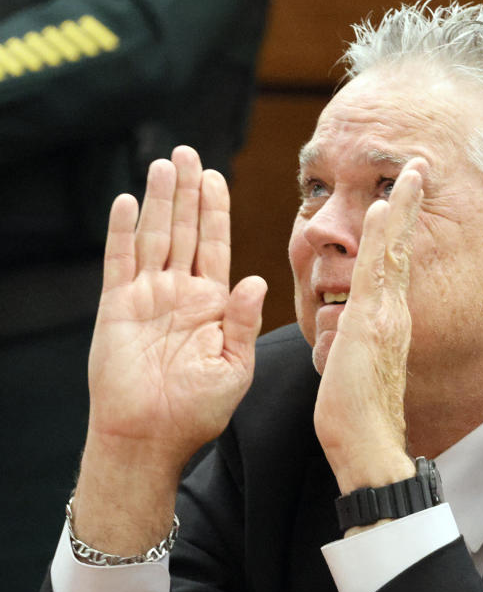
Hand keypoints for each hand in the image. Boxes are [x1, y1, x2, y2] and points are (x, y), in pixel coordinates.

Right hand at [73, 146, 265, 552]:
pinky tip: (125, 201)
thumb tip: (257, 279)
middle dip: (188, 192)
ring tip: (164, 163)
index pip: (216, 245)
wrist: (151, 438)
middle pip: (184, 230)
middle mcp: (180, 293)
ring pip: (154, 236)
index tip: (217, 176)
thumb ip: (245, 322)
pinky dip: (121, 231)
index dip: (216, 210)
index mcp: (213, 304)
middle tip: (189, 152)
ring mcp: (148, 297)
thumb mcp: (235, 367)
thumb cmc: (199, 411)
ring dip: (158, 200)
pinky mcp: (116, 307)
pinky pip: (119, 261)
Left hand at [313, 158, 427, 494]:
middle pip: (400, 247)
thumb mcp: (351, 364)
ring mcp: (387, 316)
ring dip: (402, 209)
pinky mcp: (374, 324)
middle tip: (419, 167)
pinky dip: (383, 237)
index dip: (397, 227)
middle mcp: (393, 312)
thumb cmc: (356, 413)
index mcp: (386, 320)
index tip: (400, 195)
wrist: (368, 445)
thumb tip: (337, 324)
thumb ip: (349, 339)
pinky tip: (385, 207)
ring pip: (393, 251)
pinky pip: (378, 271)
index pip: (391, 263)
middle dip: (409, 205)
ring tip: (411, 172)